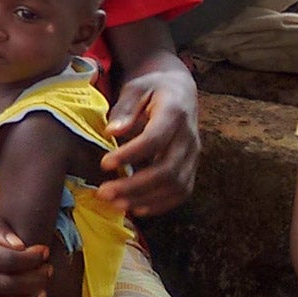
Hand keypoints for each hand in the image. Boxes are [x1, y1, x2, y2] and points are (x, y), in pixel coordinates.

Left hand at [100, 64, 200, 217]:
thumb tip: (112, 131)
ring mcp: (194, 155)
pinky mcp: (192, 167)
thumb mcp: (136, 88)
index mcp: (175, 112)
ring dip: (145, 199)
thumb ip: (125, 109)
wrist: (180, 92)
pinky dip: (160, 204)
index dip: (130, 155)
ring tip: (115, 203)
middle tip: (104, 192)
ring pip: (176, 186)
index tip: (104, 163)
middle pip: (167, 170)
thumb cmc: (152, 89)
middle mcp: (189, 137)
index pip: (155, 139)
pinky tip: (136, 208)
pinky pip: (182, 192)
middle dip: (134, 186)